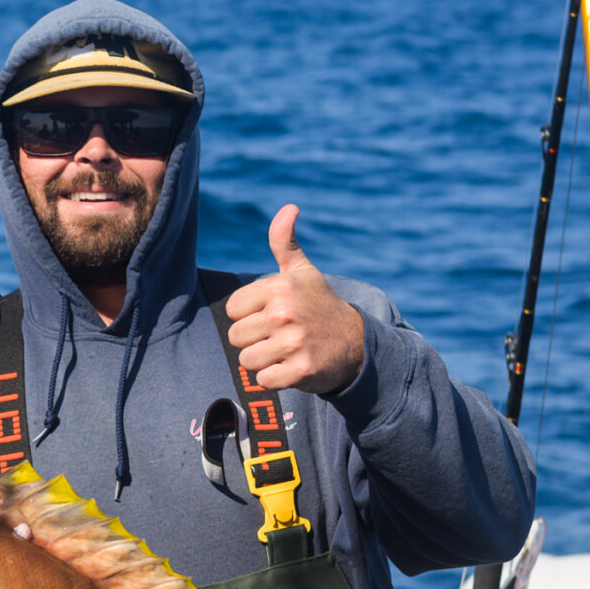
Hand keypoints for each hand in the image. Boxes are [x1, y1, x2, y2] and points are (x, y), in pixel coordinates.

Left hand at [223, 205, 365, 394]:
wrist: (355, 343)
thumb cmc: (320, 305)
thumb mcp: (303, 272)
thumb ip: (285, 242)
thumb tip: (289, 208)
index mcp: (279, 287)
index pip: (233, 310)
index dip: (249, 316)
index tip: (272, 315)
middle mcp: (285, 313)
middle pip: (236, 337)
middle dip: (255, 340)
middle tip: (280, 335)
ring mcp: (293, 343)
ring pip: (247, 360)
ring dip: (264, 361)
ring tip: (286, 351)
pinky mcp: (300, 371)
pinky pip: (263, 380)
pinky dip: (275, 378)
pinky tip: (292, 366)